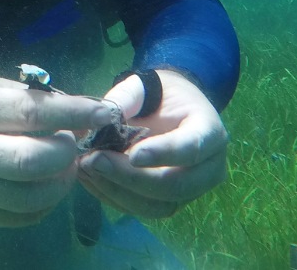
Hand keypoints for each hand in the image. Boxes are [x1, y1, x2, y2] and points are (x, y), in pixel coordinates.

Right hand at [0, 76, 115, 226]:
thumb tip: (89, 116)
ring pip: (34, 196)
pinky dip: (47, 200)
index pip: (32, 113)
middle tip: (72, 143)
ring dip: (62, 181)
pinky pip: (26, 215)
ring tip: (63, 164)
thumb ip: (39, 101)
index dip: (73, 114)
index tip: (104, 113)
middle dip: (66, 153)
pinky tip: (45, 182)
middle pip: (33, 162)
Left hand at [77, 69, 228, 217]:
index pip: (193, 147)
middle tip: (94, 160)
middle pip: (176, 185)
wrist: (166, 109)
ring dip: (118, 191)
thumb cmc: (158, 94)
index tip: (133, 155)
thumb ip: (125, 98)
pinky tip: (90, 178)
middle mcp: (209, 167)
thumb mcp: (143, 86)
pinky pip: (144, 210)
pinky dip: (114, 197)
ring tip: (87, 168)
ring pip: (159, 206)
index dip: (164, 153)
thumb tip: (102, 119)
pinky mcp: (171, 203)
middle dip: (132, 177)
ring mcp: (192, 190)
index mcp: (209, 130)